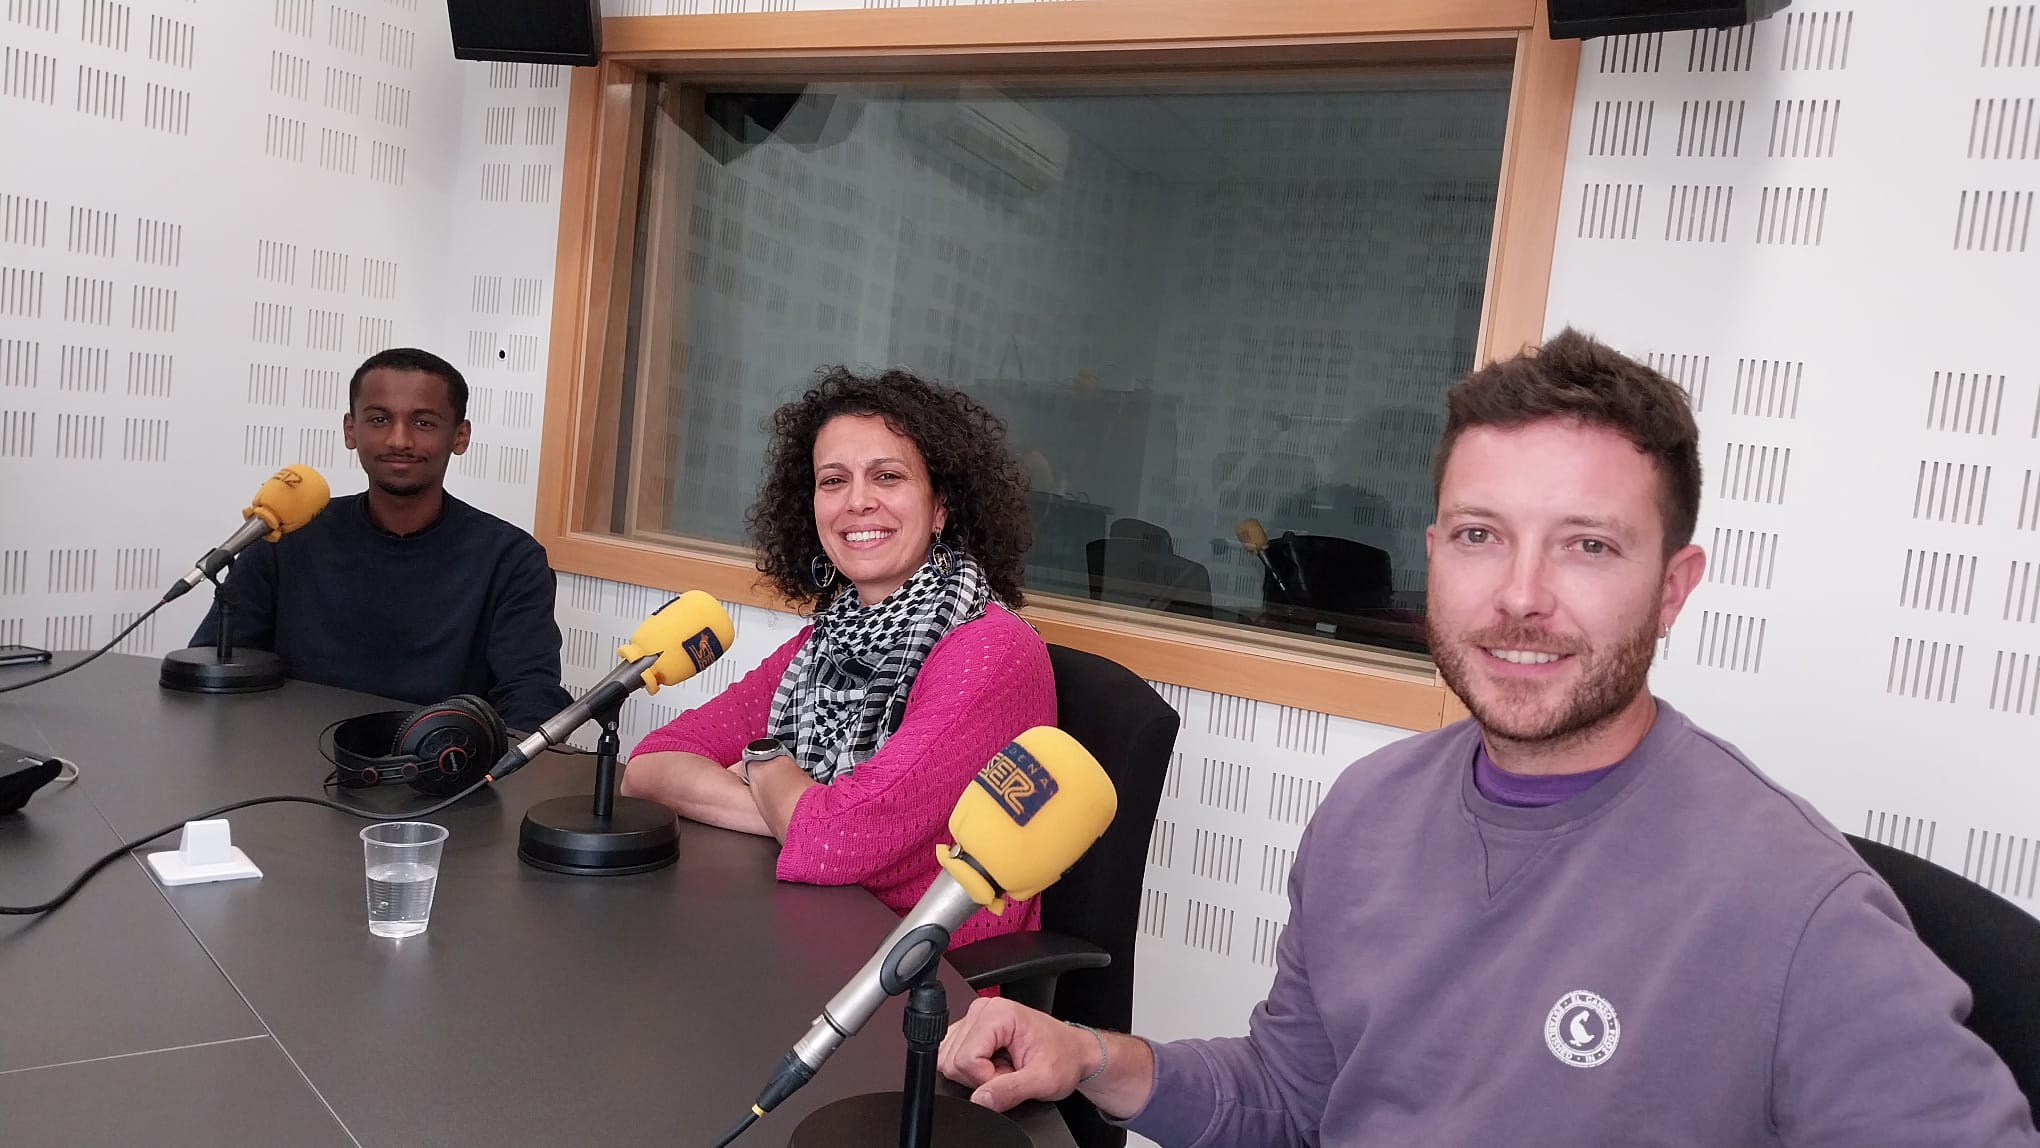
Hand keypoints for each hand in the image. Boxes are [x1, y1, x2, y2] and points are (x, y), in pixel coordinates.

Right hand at [938, 997, 1094, 1112]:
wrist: (1071, 1052)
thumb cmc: (1063, 1058)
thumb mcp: (1044, 1080)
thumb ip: (1010, 1091)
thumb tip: (981, 1100)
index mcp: (999, 1013)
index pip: (966, 1059)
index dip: (986, 1079)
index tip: (1010, 1076)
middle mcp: (982, 1010)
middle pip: (954, 1059)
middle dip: (981, 1077)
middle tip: (1010, 1072)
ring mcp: (974, 1019)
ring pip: (949, 1060)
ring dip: (976, 1075)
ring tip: (1004, 1067)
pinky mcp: (970, 1030)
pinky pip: (953, 1058)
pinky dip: (972, 1070)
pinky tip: (995, 1064)